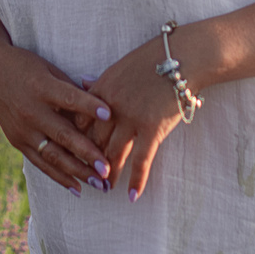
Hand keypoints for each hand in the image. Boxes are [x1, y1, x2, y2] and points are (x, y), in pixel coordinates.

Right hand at [0, 41, 113, 194]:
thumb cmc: (28, 68)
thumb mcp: (50, 70)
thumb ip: (74, 90)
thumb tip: (103, 106)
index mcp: (42, 88)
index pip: (69, 98)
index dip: (89, 106)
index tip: (109, 114)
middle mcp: (31, 111)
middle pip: (63, 134)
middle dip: (87, 153)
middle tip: (107, 168)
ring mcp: (23, 129)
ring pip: (53, 155)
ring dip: (77, 171)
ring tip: (99, 183)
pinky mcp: (18, 141)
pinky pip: (41, 163)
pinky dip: (59, 177)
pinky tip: (77, 188)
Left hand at [86, 37, 188, 199]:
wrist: (182, 58)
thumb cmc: (152, 58)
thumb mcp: (119, 66)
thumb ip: (99, 81)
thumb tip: (81, 82)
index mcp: (101, 90)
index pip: (80, 121)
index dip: (75, 139)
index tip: (72, 153)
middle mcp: (111, 107)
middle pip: (93, 141)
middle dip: (88, 161)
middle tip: (85, 177)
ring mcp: (131, 119)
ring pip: (114, 154)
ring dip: (108, 174)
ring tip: (104, 188)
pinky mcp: (152, 128)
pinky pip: (142, 160)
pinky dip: (137, 179)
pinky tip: (132, 195)